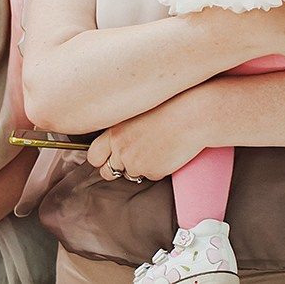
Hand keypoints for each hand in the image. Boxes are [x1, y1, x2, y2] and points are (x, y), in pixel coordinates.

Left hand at [87, 95, 204, 181]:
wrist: (190, 115)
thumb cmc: (168, 108)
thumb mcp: (136, 113)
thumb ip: (122, 129)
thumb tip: (116, 143)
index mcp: (114, 131)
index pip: (93, 154)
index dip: (101, 159)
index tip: (107, 158)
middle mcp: (120, 148)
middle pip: (107, 171)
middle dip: (114, 171)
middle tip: (129, 161)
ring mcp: (134, 162)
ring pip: (130, 174)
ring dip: (140, 167)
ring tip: (155, 149)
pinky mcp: (151, 171)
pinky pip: (151, 176)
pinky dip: (158, 169)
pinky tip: (167, 153)